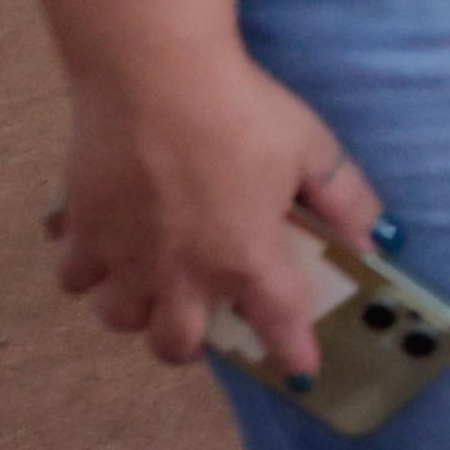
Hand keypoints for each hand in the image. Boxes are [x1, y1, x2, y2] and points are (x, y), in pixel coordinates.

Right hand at [48, 50, 387, 372]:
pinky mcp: (81, 233)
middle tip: (202, 318)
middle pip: (176, 346)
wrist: (153, 75)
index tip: (300, 373)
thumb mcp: (311, 146)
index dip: (292, 353)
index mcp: (245, 257)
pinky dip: (87, 270)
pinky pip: (75, 277)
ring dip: (137, 310)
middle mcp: (181, 274)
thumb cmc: (240, 109)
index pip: (278, 324)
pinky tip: (103, 242)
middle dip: (191, 344)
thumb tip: (374, 238)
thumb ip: (345, 197)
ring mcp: (124, 258)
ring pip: (120, 319)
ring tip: (149, 281)